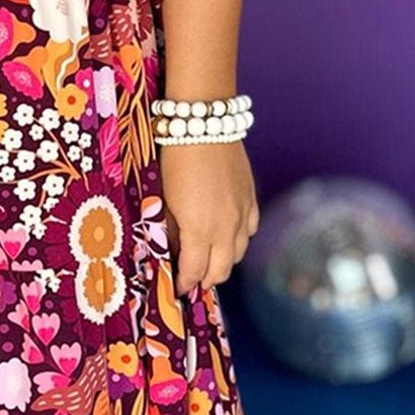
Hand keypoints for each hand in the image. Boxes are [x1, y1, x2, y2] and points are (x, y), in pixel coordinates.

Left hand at [159, 139, 259, 296]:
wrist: (204, 125)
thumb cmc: (175, 159)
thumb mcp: (164, 198)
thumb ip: (168, 229)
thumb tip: (168, 250)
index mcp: (200, 231)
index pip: (194, 272)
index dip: (183, 284)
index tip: (176, 289)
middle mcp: (227, 229)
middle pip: (220, 271)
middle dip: (204, 280)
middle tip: (191, 280)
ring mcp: (243, 214)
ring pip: (237, 254)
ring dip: (222, 262)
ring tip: (207, 261)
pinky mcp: (251, 199)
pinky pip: (250, 231)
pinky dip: (238, 240)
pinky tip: (226, 236)